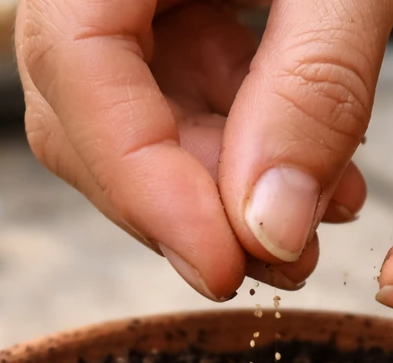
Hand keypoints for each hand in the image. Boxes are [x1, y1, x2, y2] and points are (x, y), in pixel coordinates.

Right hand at [17, 0, 392, 299]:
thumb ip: (312, 87)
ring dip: (223, 183)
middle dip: (184, 201)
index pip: (72, 64)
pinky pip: (179, 81)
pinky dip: (244, 138)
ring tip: (320, 214)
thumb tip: (268, 229)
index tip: (222, 268)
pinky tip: (315, 166)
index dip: (141, 184)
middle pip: (87, 106)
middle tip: (275, 261)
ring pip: (135, 110)